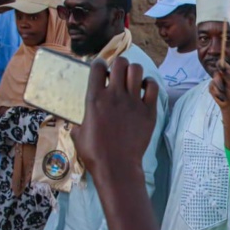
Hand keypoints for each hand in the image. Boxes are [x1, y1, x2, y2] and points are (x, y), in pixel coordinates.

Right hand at [72, 58, 158, 176]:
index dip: (99, 65)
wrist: (117, 167)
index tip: (101, 70)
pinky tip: (144, 89)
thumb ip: (79, 119)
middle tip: (117, 74)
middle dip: (118, 65)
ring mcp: (133, 102)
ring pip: (137, 70)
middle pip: (120, 63)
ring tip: (131, 80)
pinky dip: (149, 84)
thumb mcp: (78, 133)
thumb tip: (76, 118)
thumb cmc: (94, 153)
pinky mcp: (149, 111)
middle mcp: (115, 96)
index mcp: (95, 98)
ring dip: (133, 72)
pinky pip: (153, 87)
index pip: (97, 66)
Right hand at [208, 62, 229, 111]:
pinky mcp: (212, 86)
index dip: (220, 63)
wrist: (229, 105)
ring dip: (219, 89)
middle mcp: (223, 75)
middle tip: (222, 88)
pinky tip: (220, 96)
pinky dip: (216, 93)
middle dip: (219, 81)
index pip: (224, 64)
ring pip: (214, 80)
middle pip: (217, 72)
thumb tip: (222, 69)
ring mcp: (216, 80)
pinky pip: (211, 87)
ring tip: (224, 94)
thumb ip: (227, 77)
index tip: (219, 66)